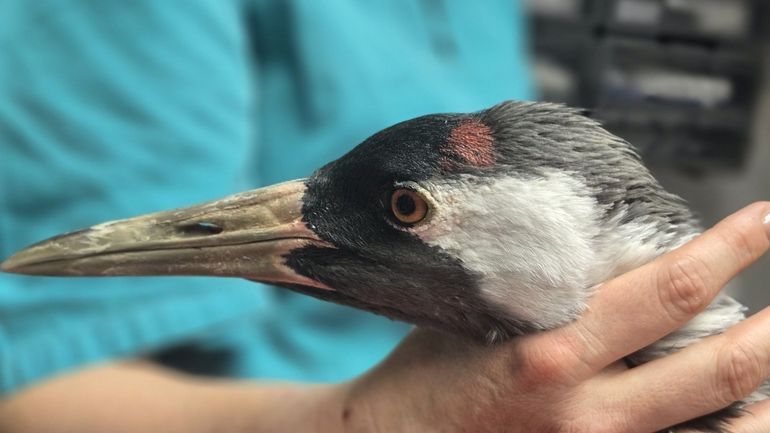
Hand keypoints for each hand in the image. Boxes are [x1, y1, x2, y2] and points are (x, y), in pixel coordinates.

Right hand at [341, 202, 769, 432]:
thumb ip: (544, 288)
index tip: (764, 218)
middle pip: (719, 369)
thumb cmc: (426, 372)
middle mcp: (587, 413)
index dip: (728, 248)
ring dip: (763, 393)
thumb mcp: (476, 314)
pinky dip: (721, 429)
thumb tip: (612, 251)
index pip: (666, 291)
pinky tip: (736, 409)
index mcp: (551, 354)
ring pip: (724, 430)